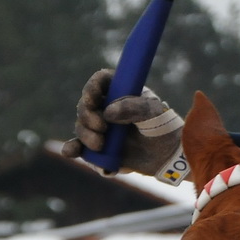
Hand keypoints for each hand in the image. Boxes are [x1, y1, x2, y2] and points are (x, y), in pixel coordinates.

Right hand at [60, 68, 187, 180]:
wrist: (168, 157)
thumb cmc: (163, 128)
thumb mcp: (154, 113)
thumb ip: (134, 107)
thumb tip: (108, 112)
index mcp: (121, 92)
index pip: (100, 82)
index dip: (92, 88)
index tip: (93, 99)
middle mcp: (108, 108)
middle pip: (85, 105)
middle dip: (88, 116)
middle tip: (102, 127)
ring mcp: (102, 128)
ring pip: (81, 127)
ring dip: (85, 135)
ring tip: (100, 145)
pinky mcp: (99, 148)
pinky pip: (78, 147)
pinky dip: (72, 148)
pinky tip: (70, 151)